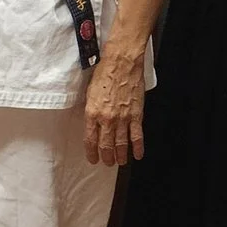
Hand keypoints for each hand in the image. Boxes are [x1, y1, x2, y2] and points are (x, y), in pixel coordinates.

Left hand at [85, 48, 148, 164]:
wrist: (122, 64)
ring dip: (120, 156)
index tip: (93, 158)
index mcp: (92, 113)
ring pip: (121, 144)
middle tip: (107, 162)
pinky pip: (137, 136)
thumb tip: (92, 123)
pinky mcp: (136, 115)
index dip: (91, 152)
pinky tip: (137, 155)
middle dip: (106, 157)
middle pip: (106, 145)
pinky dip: (138, 147)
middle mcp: (106, 119)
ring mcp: (123, 119)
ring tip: (120, 162)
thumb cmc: (105, 74)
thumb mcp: (89, 93)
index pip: (90, 140)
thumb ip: (91, 110)